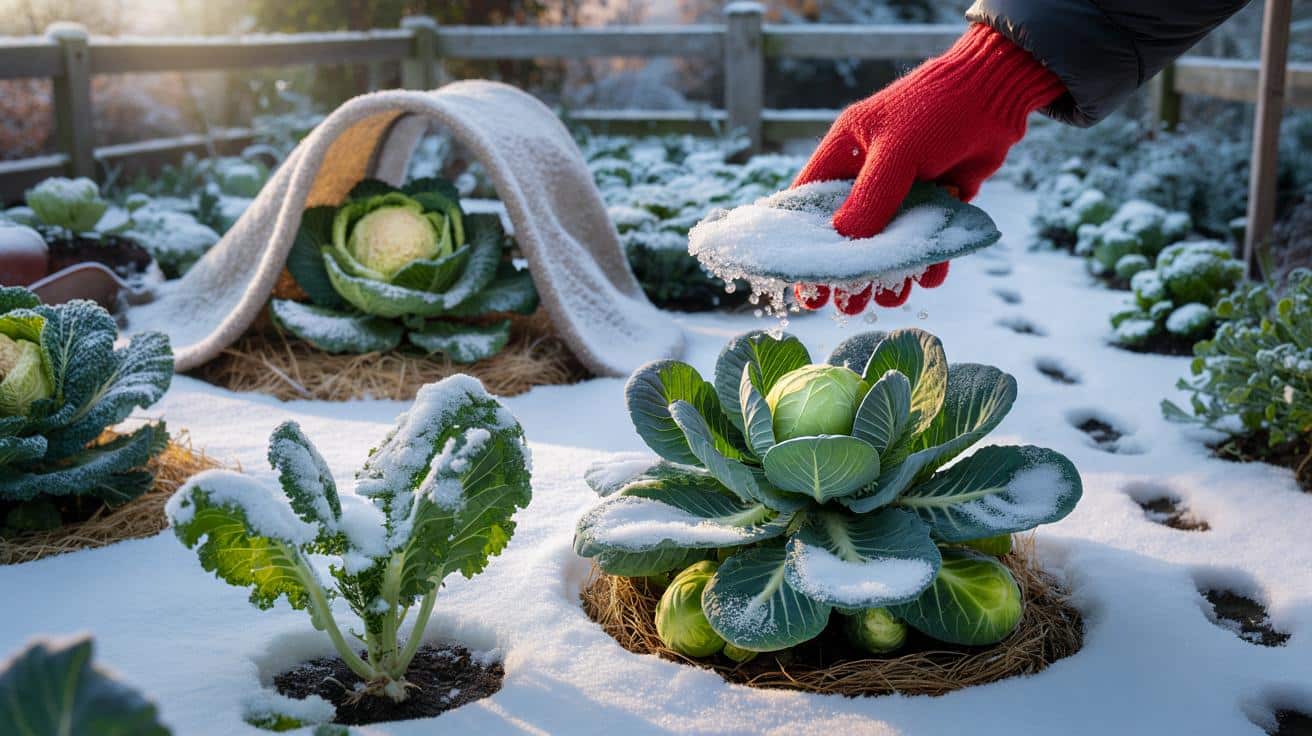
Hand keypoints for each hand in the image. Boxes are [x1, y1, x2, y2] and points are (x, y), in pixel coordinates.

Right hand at [791, 23, 1063, 312]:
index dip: (804, 245)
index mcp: (843, 155)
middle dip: (848, 273)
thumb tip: (844, 242)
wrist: (998, 94)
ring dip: (889, 274)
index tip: (804, 282)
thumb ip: (870, 198)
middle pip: (847, 236)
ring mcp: (903, 192)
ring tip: (889, 298)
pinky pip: (926, 242)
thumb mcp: (896, 152)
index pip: (809, 206)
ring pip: (887, 245)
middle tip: (846, 305)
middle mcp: (868, 177)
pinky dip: (928, 262)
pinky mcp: (938, 203)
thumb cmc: (936, 108)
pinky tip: (929, 278)